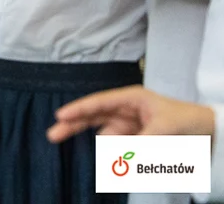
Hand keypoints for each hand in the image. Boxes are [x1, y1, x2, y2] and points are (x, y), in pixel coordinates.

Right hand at [47, 86, 216, 142]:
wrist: (211, 132)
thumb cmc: (189, 119)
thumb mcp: (167, 126)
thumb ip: (143, 139)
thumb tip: (121, 152)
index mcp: (130, 98)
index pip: (98, 103)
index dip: (79, 109)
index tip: (60, 115)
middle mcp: (125, 110)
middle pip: (92, 117)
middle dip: (73, 125)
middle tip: (53, 135)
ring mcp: (129, 126)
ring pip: (104, 135)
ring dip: (105, 149)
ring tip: (126, 158)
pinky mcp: (134, 141)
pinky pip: (119, 150)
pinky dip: (119, 157)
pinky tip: (128, 162)